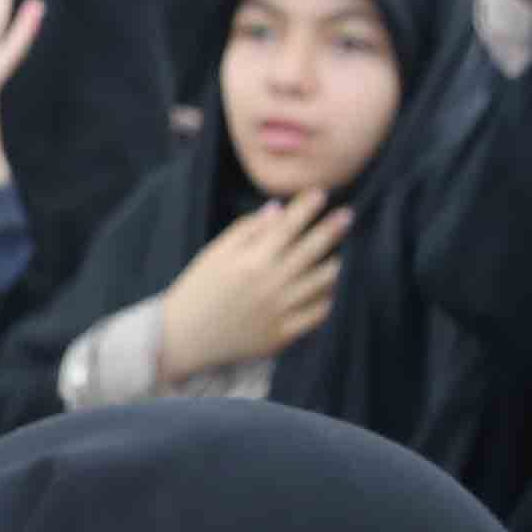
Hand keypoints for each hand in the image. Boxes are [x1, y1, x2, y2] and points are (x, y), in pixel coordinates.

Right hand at [155, 192, 349, 383]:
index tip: (320, 192)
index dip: (307, 206)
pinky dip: (327, 298)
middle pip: (312, 249)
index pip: (287, 226)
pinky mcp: (282, 334)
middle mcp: (268, 284)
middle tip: (347, 215)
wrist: (183, 338)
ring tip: (338, 256)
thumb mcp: (214, 254)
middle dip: (332, 228)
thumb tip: (278, 209)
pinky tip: (327, 289)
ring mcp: (278, 311)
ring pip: (322, 281)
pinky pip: (318, 313)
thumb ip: (246, 230)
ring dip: (334, 264)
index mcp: (249, 261)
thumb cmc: (198, 290)